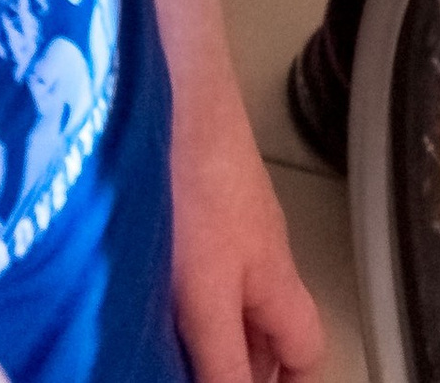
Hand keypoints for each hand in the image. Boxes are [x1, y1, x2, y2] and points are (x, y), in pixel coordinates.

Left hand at [170, 100, 323, 382]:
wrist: (172, 86)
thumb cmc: (195, 182)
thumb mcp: (207, 295)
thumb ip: (222, 358)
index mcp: (274, 278)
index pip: (306, 345)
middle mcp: (255, 249)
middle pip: (263, 324)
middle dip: (238, 361)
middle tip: (189, 374)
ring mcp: (222, 216)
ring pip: (224, 292)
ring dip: (199, 327)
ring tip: (156, 348)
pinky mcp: (190, 189)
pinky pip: (193, 259)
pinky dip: (173, 289)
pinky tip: (133, 294)